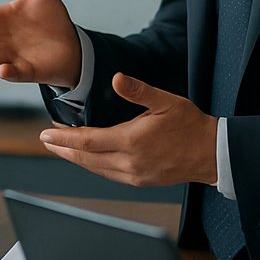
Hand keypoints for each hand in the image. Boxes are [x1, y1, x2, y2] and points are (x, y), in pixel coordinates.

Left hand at [37, 73, 216, 186]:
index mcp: (132, 141)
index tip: (45, 133)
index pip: (88, 141)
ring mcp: (134, 175)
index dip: (64, 138)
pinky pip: (108, 175)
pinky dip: (93, 166)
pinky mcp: (140, 181)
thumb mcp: (166, 101)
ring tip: (61, 148)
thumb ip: (139, 91)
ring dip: (76, 158)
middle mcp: (129, 162)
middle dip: (63, 149)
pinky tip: (88, 158)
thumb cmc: (191, 125)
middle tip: (45, 140)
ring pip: (95, 168)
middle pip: (86, 158)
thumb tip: (117, 78)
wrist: (213, 154)